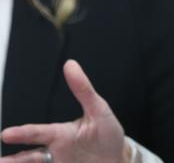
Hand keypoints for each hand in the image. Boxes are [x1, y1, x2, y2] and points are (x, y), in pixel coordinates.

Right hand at [0, 60, 130, 162]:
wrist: (118, 160)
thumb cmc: (107, 134)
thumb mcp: (99, 110)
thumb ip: (84, 90)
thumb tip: (70, 65)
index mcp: (61, 133)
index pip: (39, 133)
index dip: (23, 133)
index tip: (7, 134)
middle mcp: (55, 150)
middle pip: (30, 155)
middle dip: (14, 159)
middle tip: (1, 161)